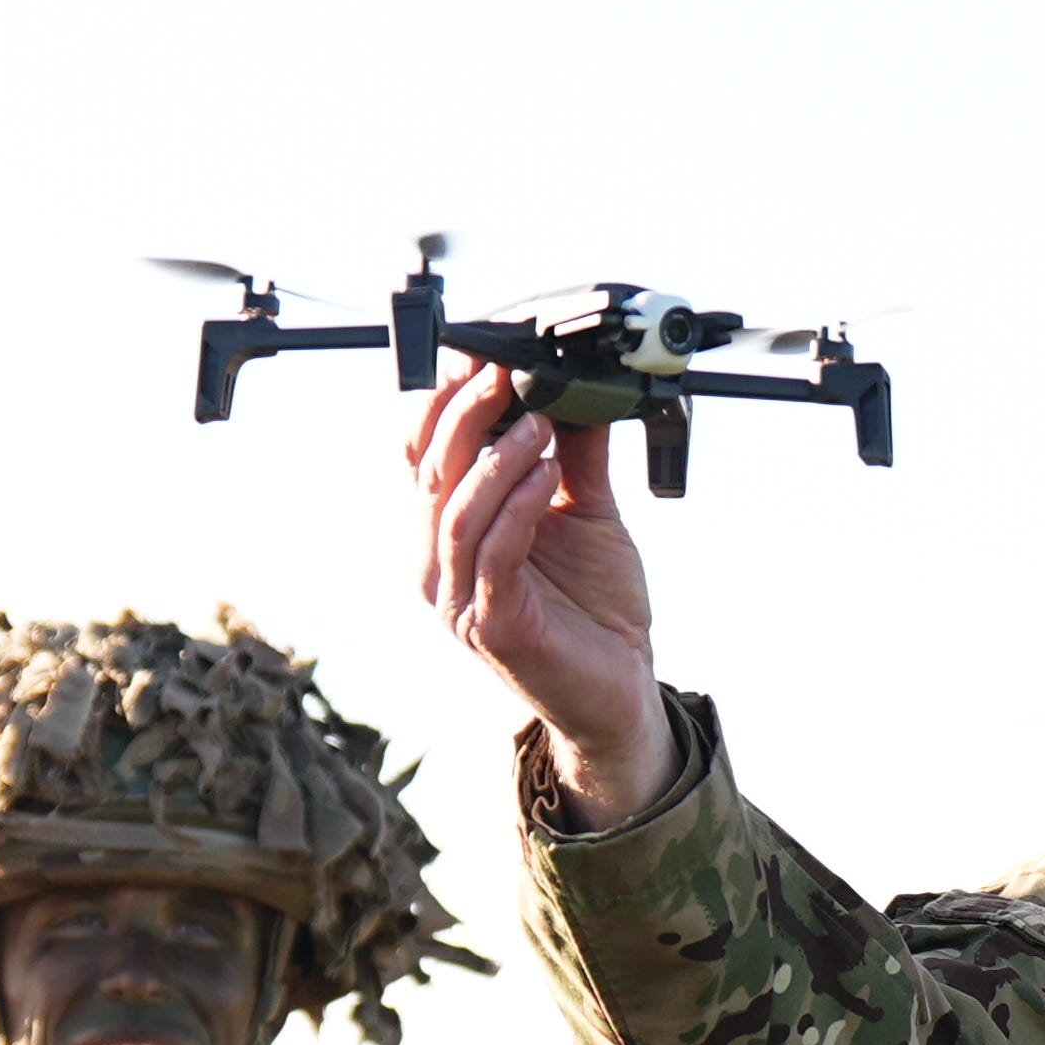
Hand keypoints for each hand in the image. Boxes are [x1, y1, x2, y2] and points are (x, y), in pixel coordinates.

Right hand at [407, 359, 678, 827]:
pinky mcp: (490, 626)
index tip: (482, 356)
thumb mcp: (586, 513)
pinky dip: (517, 508)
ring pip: (454, 512)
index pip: (424, 454)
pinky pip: (493, 555)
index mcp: (449, 530)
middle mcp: (439, 562)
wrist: (620, 689)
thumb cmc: (594, 606)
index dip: (445, 402)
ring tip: (538, 421)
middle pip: (432, 473)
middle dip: (464, 415)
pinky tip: (545, 475)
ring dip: (494, 458)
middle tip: (503, 373)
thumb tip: (578, 389)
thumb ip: (576, 456)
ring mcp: (457, 598)